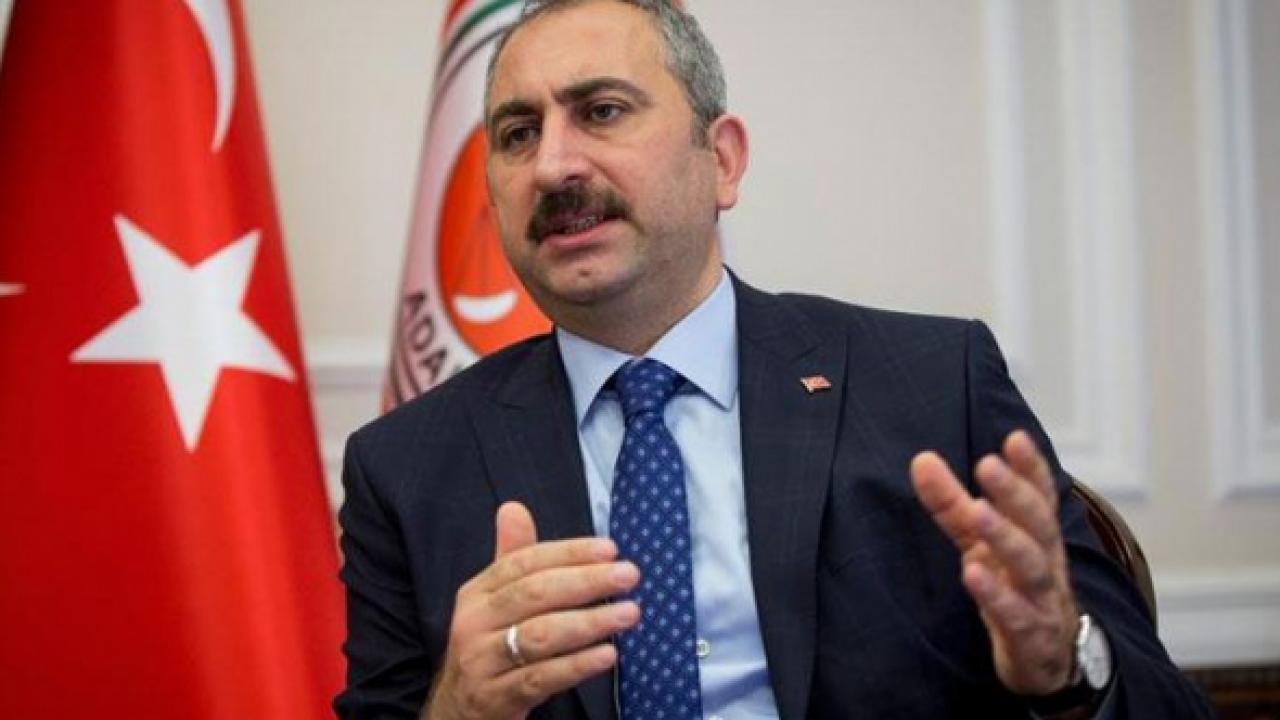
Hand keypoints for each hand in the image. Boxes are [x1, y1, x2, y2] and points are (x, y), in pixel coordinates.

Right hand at [423, 502, 640, 719]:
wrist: (456, 709)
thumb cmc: (488, 645)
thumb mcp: (493, 601)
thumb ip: (511, 557)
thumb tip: (513, 507)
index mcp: (477, 592)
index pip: (525, 562)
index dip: (569, 553)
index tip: (611, 549)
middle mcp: (475, 622)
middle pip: (534, 594)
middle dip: (586, 581)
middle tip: (629, 575)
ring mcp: (483, 662)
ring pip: (540, 636)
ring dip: (590, 622)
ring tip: (628, 614)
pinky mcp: (496, 698)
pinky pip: (541, 678)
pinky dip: (577, 665)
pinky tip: (607, 655)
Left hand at [910, 430, 1078, 695]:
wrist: (1048, 660)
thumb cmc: (1013, 588)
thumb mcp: (980, 543)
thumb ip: (952, 503)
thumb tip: (921, 459)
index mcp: (1036, 535)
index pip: (1040, 496)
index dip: (1031, 468)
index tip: (1014, 438)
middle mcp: (1045, 562)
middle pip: (1038, 523)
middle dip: (1014, 493)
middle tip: (988, 465)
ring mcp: (1041, 600)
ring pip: (1032, 565)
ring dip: (1006, 537)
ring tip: (979, 512)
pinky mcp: (1031, 637)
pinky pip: (1017, 615)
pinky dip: (997, 595)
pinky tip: (973, 574)